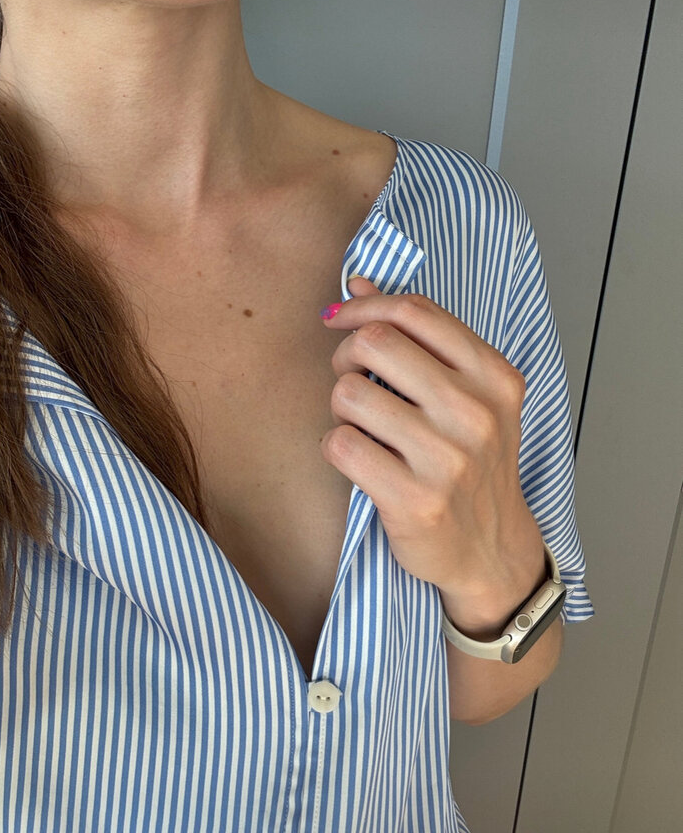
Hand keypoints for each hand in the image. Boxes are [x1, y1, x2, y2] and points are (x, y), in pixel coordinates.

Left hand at [320, 275, 546, 637]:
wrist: (490, 548)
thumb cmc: (471, 462)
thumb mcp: (466, 394)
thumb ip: (416, 337)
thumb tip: (357, 283)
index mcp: (494, 376)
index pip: (414, 311)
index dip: (363, 306)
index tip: (340, 319)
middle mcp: (476, 413)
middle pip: (375, 342)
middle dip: (346, 355)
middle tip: (353, 380)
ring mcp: (448, 459)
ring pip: (350, 395)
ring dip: (342, 409)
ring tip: (363, 427)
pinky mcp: (415, 501)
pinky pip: (341, 446)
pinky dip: (338, 448)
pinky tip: (361, 459)